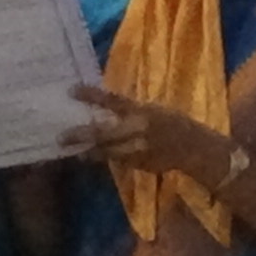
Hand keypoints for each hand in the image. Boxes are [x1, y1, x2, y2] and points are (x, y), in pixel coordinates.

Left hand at [61, 86, 234, 183]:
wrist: (194, 149)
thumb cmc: (174, 123)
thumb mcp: (154, 110)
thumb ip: (131, 111)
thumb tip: (105, 109)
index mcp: (142, 111)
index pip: (112, 101)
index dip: (91, 95)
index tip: (71, 90)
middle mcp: (137, 131)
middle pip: (103, 134)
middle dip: (80, 135)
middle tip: (61, 137)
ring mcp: (137, 150)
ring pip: (106, 152)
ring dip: (88, 151)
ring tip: (74, 151)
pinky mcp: (138, 165)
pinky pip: (115, 161)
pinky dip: (103, 158)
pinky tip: (92, 157)